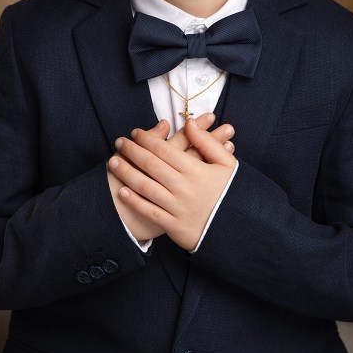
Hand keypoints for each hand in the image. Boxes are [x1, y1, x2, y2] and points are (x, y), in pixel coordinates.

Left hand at [108, 117, 236, 250]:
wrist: (240, 229)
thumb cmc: (232, 193)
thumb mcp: (227, 164)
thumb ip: (207, 142)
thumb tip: (189, 123)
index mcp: (196, 170)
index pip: (165, 150)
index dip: (147, 139)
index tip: (135, 132)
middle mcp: (184, 188)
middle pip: (151, 165)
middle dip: (132, 151)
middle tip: (119, 142)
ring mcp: (178, 208)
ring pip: (146, 187)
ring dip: (127, 172)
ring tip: (113, 161)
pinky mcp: (174, 226)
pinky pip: (150, 211)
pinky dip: (135, 201)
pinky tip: (122, 190)